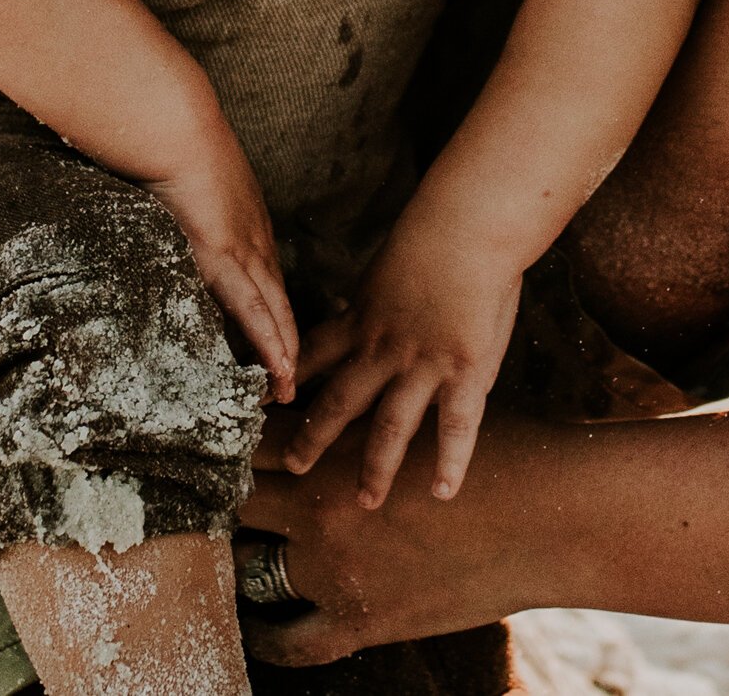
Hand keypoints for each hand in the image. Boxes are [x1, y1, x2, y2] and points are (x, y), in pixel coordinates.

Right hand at [149, 128, 298, 401]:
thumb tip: (159, 209)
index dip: (269, 304)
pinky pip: (255, 309)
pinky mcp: (228, 257)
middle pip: (276, 296)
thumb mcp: (179, 175)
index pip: (262, 270)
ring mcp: (245, 246)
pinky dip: (270, 342)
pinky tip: (280, 369)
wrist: (174, 123)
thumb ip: (177, 200)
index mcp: (243, 216)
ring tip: (288, 386)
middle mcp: (253, 234)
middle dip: (286, 337)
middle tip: (293, 374)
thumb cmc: (169, 138)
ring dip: (283, 349)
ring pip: (273, 309)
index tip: (274, 332)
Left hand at [238, 405, 537, 665]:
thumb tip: (336, 382)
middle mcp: (317, 505)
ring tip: (226, 557)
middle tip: (208, 499)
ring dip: (239, 561)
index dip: (225, 441)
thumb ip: (366, 406)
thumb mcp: (418, 408)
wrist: (546, 516)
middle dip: (223, 498)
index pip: (247, 439)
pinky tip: (256, 628)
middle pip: (237, 501)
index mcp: (330, 444)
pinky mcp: (364, 620)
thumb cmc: (493, 447)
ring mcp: (335, 569)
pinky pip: (295, 643)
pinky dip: (270, 638)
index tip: (209, 445)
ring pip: (250, 570)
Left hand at [283, 207, 521, 506]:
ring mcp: (422, 365)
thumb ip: (372, 299)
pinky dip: (450, 461)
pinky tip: (442, 492)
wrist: (466, 227)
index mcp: (362, 318)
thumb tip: (355, 307)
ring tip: (365, 501)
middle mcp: (382, 348)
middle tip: (294, 466)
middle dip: (314, 436)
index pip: (314, 353)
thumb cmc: (432, 235)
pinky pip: (454, 425)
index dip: (287, 377)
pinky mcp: (463, 372)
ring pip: (390, 426)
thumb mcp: (385, 267)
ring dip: (375, 467)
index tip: (261, 402)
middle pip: (340, 400)